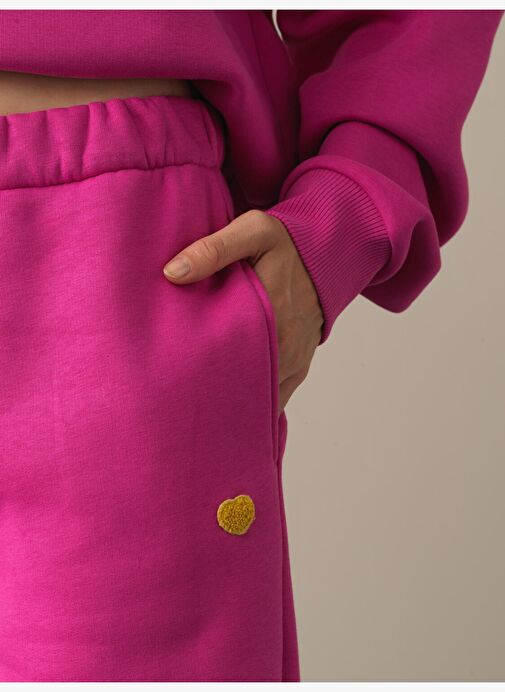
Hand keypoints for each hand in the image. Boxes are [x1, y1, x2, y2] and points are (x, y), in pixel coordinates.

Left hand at [163, 209, 323, 412]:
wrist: (328, 254)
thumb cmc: (287, 242)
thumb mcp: (252, 232)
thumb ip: (213, 249)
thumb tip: (172, 272)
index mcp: (268, 312)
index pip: (228, 355)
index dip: (200, 373)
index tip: (173, 381)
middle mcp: (284, 343)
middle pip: (242, 383)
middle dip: (213, 394)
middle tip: (180, 401)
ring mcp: (294, 359)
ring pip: (260, 394)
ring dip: (235, 401)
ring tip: (203, 410)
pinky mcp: (299, 365)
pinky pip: (278, 396)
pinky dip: (256, 404)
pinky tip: (233, 410)